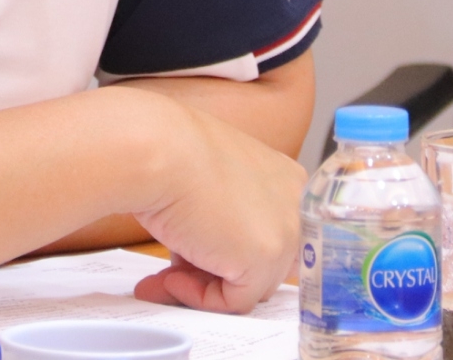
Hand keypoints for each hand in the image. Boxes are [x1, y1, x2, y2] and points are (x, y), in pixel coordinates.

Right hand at [120, 93, 307, 312]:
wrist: (158, 150)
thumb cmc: (172, 151)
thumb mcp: (209, 181)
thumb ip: (223, 215)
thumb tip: (205, 250)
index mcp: (286, 180)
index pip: (269, 233)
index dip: (228, 250)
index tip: (196, 257)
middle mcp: (294, 206)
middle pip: (261, 262)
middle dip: (215, 271)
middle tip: (174, 272)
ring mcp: (284, 234)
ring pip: (248, 285)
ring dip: (202, 286)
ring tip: (164, 278)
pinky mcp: (263, 260)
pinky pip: (233, 301)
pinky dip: (199, 297)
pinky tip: (171, 278)